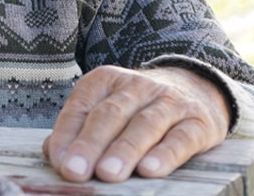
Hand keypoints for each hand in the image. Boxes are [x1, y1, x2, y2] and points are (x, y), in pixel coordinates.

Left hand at [42, 65, 229, 182]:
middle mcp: (138, 86)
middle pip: (110, 115)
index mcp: (106, 80)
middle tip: (75, 171)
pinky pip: (181, 138)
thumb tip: (54, 154)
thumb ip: (79, 129)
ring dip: (124, 151)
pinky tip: (149, 170)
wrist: (196, 89)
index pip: (81, 106)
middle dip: (90, 144)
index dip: (67, 135)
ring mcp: (170, 102)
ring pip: (144, 125)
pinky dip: (165, 155)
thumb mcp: (106, 109)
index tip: (59, 162)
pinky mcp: (199, 123)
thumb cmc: (137, 109)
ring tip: (108, 174)